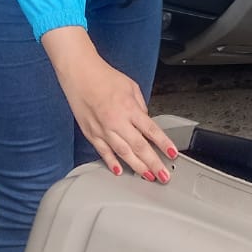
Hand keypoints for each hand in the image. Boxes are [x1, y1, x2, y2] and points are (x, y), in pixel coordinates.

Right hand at [46, 30, 175, 181]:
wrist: (80, 74)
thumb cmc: (105, 78)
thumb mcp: (131, 87)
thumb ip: (140, 106)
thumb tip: (146, 121)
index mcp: (129, 108)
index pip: (151, 130)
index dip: (163, 144)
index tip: (171, 154)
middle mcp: (117, 121)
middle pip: (139, 147)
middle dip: (153, 163)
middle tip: (163, 175)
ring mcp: (103, 129)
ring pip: (123, 153)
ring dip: (137, 167)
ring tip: (147, 176)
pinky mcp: (91, 133)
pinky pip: (103, 152)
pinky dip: (111, 163)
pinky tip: (119, 171)